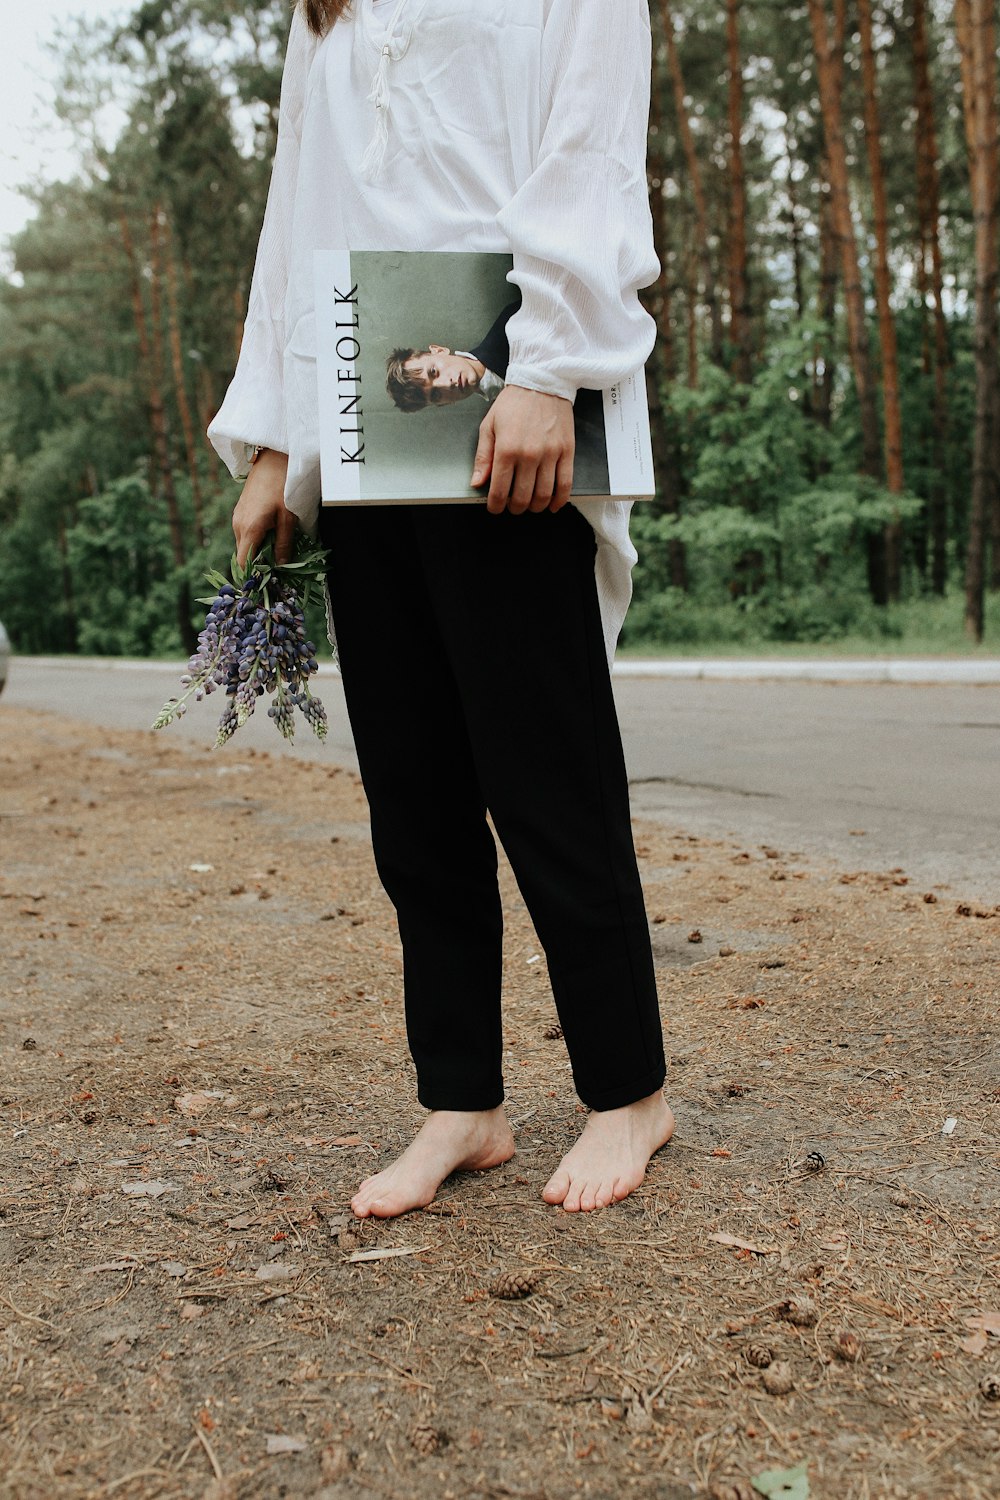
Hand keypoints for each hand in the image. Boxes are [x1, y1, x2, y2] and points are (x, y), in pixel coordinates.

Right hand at [232, 449, 295, 566]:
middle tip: (278, 569)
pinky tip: (272, 537)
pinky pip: (245, 533)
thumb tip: (281, 566)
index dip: (253, 576)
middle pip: (244, 555)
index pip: (243, 563)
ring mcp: (237, 517)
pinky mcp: (240, 511)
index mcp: (248, 529)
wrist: (273, 459)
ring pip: (245, 544)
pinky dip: (256, 540)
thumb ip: (284, 543)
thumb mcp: (288, 518)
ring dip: (258, 551)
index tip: (267, 582)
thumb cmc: (283, 486)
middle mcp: (238, 525)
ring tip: (277, 553)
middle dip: (259, 564)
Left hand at [471, 385, 574, 514]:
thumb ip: (483, 456)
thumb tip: (477, 482)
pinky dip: (559, 500)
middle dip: (515, 508)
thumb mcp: (489, 426)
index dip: (495, 505)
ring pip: (543, 495)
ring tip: (530, 505)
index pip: (499, 490)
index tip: (495, 507)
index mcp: (506, 449)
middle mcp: (529, 454)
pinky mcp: (567, 451)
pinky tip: (552, 504)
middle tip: (512, 506)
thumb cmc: (514, 402)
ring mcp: (550, 454)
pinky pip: (565, 484)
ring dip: (535, 507)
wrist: (542, 381)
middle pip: (522, 498)